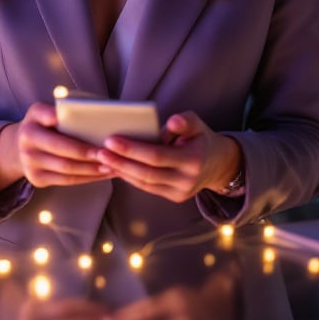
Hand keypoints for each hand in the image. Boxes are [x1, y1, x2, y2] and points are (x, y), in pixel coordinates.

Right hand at [14, 102, 113, 188]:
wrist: (19, 146)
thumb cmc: (42, 124)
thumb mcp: (43, 111)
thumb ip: (59, 110)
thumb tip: (87, 110)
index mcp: (31, 124)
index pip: (53, 124)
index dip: (72, 133)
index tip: (94, 135)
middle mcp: (27, 145)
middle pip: (62, 151)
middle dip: (88, 154)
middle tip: (109, 154)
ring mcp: (30, 164)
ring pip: (67, 170)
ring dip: (91, 169)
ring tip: (110, 166)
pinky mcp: (37, 179)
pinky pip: (66, 181)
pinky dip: (86, 178)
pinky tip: (100, 174)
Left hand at [95, 111, 240, 202]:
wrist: (218, 165)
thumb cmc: (201, 139)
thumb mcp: (198, 124)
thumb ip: (185, 121)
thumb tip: (172, 122)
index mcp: (192, 160)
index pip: (157, 156)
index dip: (132, 149)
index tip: (111, 140)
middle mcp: (186, 180)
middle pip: (147, 173)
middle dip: (121, 162)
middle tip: (100, 151)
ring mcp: (180, 192)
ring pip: (144, 183)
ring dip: (122, 172)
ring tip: (103, 159)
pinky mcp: (174, 197)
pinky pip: (147, 188)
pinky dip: (130, 178)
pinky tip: (116, 168)